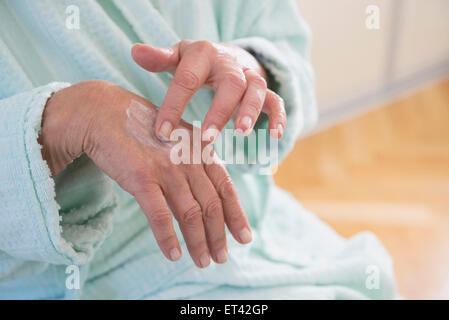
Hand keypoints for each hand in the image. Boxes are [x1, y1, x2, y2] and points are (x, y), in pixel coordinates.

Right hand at [39, 80, 251, 267]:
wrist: (106, 113)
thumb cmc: (143, 130)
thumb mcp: (178, 139)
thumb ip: (196, 161)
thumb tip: (207, 192)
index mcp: (201, 150)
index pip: (226, 187)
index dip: (236, 215)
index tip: (244, 237)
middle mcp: (189, 159)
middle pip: (211, 205)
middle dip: (219, 235)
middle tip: (222, 257)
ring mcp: (167, 168)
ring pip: (190, 213)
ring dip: (198, 242)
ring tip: (203, 262)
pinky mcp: (142, 177)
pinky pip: (159, 215)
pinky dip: (168, 238)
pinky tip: (173, 254)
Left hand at [131, 40, 285, 141]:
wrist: (226, 56)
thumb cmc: (195, 63)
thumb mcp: (177, 58)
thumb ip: (159, 58)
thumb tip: (134, 52)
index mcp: (203, 55)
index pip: (187, 79)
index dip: (174, 105)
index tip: (163, 132)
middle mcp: (229, 63)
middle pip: (230, 83)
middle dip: (220, 110)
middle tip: (207, 136)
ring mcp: (248, 76)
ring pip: (256, 90)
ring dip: (250, 111)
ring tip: (242, 133)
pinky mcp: (264, 89)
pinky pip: (275, 100)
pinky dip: (278, 116)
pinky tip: (275, 136)